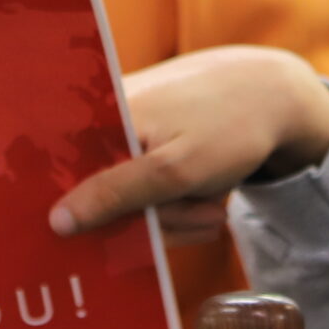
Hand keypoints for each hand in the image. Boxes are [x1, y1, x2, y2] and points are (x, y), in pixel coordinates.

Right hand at [49, 47, 328, 241]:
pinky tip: (207, 198)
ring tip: (213, 204)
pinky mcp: (145, 146)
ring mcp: (126, 135)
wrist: (272, 94)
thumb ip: (115, 194)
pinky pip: (148, 190)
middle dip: (157, 221)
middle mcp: (103, 124)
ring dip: (176, 215)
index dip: (92, 218)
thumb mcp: (175, 170)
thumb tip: (55, 221)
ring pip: (133, 203)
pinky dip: (177, 202)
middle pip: (106, 202)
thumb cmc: (228, 125)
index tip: (137, 233)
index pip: (67, 181)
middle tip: (203, 216)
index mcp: (100, 121)